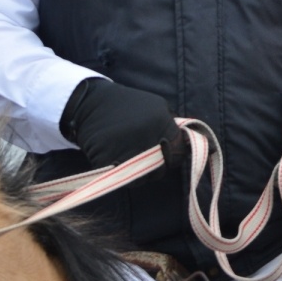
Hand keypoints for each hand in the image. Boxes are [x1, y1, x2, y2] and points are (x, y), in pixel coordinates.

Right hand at [60, 78, 184, 169]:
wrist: (91, 102)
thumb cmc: (126, 105)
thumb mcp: (156, 107)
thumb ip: (172, 126)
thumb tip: (191, 145)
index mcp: (162, 123)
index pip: (178, 154)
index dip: (173, 157)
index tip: (164, 154)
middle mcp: (148, 136)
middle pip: (161, 169)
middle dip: (155, 168)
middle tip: (143, 159)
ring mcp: (128, 149)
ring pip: (142, 178)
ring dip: (137, 174)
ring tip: (128, 157)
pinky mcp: (108, 160)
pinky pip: (121, 178)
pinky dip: (118, 173)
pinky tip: (114, 158)